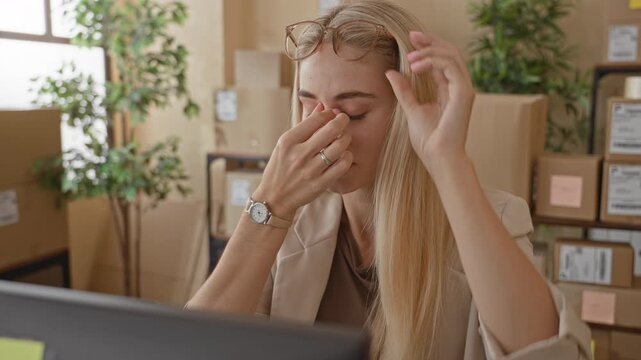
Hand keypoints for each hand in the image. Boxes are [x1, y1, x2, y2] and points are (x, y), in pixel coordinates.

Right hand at [253, 103, 353, 219]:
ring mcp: (310, 170)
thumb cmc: (280, 167)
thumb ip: (304, 125)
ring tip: (344, 138)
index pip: (316, 119)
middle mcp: (299, 154)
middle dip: (342, 120)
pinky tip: (344, 155)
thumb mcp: (285, 144)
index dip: (328, 113)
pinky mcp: (320, 184)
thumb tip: (321, 106)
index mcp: (288, 141)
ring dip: (346, 138)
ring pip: (339, 147)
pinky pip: (342, 166)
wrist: (274, 199)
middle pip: (331, 130)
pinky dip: (347, 157)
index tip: (332, 114)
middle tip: (344, 119)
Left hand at [385, 31, 474, 171]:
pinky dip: (433, 61)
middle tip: (412, 36)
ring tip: (410, 57)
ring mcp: (464, 89)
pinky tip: (416, 66)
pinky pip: (451, 67)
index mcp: (448, 90)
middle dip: (431, 42)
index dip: (427, 47)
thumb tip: (390, 73)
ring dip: (429, 52)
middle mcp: (459, 87)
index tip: (411, 39)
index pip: (441, 60)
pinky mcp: (464, 93)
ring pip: (452, 56)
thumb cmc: (429, 140)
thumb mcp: (411, 109)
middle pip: (449, 53)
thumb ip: (403, 90)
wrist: (439, 157)